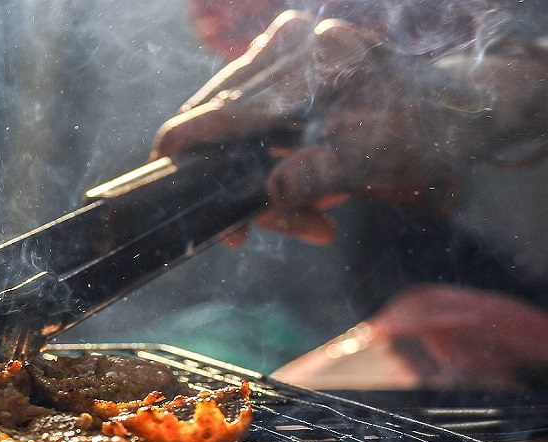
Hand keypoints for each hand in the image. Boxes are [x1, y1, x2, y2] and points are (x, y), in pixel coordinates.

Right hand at [152, 11, 487, 244]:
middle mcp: (291, 42)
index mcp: (315, 60)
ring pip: (229, 122)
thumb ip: (318, 176)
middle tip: (246, 234)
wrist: (450, 109)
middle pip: (222, 119)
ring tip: (302, 218)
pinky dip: (259, 158)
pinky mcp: (279, 60)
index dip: (187, 142)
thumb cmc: (416, 134)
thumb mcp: (372, 162)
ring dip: (250, 176)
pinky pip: (244, 116)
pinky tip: (292, 187)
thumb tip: (271, 193)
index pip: (229, 106)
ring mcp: (282, 46)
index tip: (158, 168)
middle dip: (230, 181)